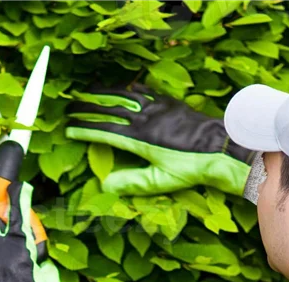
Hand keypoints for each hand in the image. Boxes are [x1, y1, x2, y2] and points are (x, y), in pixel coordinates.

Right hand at [65, 83, 254, 196]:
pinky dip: (128, 88)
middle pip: (108, 109)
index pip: (103, 131)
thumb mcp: (161, 181)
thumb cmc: (191, 167)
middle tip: (70, 109)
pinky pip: (143, 91)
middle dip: (86, 109)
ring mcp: (156, 107)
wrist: (219, 146)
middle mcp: (143, 118)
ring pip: (123, 96)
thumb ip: (133, 182)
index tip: (68, 129)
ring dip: (102, 94)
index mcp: (139, 138)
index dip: (84, 130)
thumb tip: (106, 186)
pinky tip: (123, 87)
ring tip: (87, 93)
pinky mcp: (168, 102)